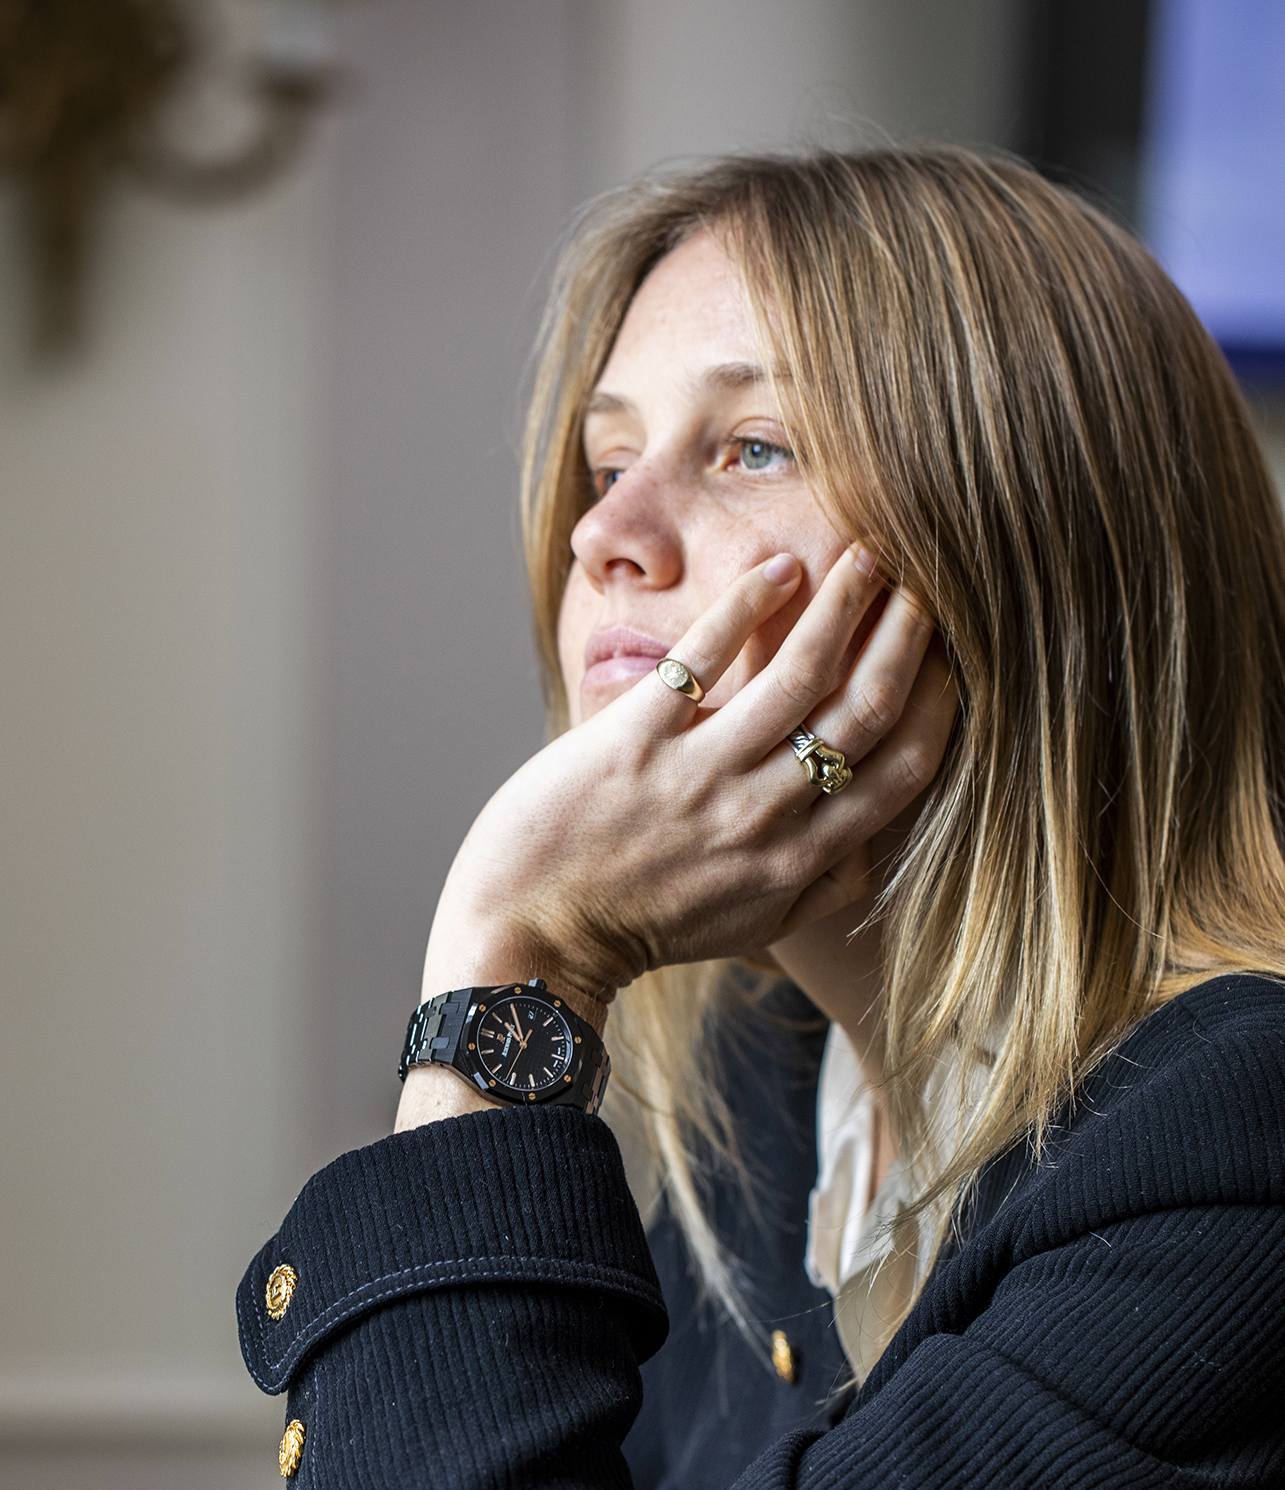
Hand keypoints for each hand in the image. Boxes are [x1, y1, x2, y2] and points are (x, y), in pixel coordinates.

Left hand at [399, 545, 953, 1128]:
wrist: (532, 937)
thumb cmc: (637, 928)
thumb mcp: (745, 927)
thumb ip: (815, 890)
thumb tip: (872, 852)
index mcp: (798, 859)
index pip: (901, 770)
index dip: (941, 703)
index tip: (958, 656)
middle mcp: (763, 814)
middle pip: (865, 708)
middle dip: (908, 637)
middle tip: (926, 583)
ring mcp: (701, 775)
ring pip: (801, 671)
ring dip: (846, 602)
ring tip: (869, 552)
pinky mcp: (636, 739)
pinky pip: (706, 657)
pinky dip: (749, 606)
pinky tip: (778, 568)